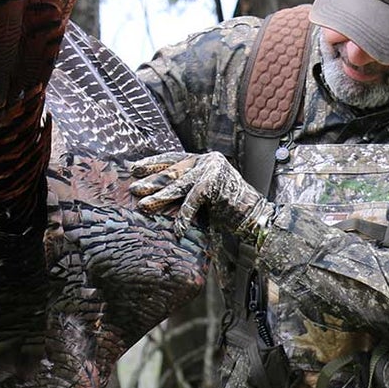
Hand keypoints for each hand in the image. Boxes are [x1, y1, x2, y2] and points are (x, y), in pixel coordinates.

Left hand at [129, 151, 271, 241]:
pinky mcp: (215, 184)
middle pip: (173, 171)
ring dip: (159, 197)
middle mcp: (208, 161)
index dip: (153, 164)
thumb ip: (187, 186)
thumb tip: (157, 189)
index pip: (173, 158)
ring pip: (178, 185)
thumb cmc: (229, 208)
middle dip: (151, 181)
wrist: (255, 216)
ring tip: (143, 205)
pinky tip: (177, 229)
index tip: (135, 169)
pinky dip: (184, 216)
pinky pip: (192, 201)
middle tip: (133, 188)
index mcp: (204, 159)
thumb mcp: (204, 192)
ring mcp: (212, 171)